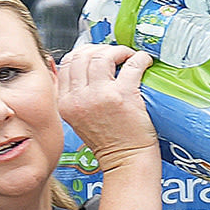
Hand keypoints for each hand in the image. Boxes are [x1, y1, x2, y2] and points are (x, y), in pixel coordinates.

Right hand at [52, 41, 156, 161]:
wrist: (126, 160)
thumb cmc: (109, 142)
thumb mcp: (79, 118)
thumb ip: (76, 94)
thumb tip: (83, 67)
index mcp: (66, 102)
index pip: (67, 62)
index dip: (84, 52)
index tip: (97, 53)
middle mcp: (79, 98)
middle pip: (84, 55)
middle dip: (101, 49)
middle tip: (115, 54)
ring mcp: (100, 96)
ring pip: (103, 55)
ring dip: (119, 51)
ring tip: (129, 56)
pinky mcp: (123, 95)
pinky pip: (131, 64)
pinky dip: (140, 58)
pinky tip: (143, 61)